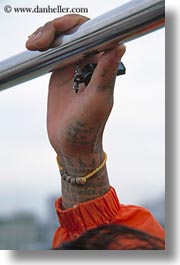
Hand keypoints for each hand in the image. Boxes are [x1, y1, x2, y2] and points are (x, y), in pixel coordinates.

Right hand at [26, 14, 125, 174]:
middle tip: (38, 41)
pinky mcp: (59, 75)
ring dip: (46, 36)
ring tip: (33, 45)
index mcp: (101, 66)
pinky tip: (33, 47)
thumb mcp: (97, 101)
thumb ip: (106, 74)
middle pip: (73, 33)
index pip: (92, 33)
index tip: (57, 30)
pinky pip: (51, 53)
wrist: (70, 143)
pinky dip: (42, 46)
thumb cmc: (87, 127)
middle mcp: (89, 63)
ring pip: (61, 40)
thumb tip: (120, 46)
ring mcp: (73, 68)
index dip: (74, 25)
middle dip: (55, 29)